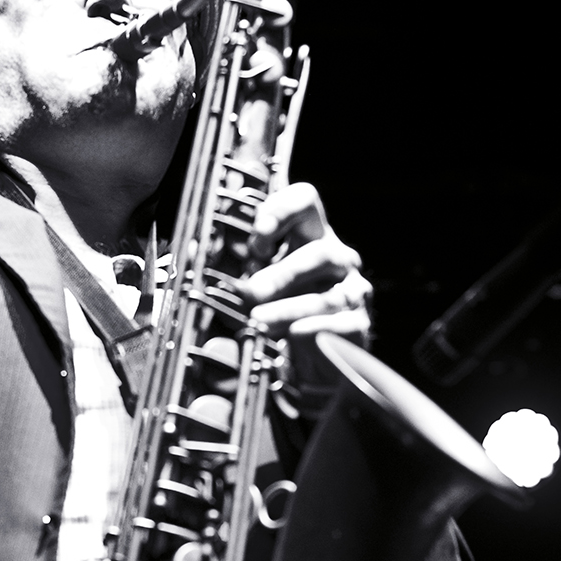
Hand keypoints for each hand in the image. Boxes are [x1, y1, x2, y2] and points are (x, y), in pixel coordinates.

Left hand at [237, 182, 372, 385]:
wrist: (311, 360)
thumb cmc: (278, 312)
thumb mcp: (252, 285)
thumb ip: (235, 267)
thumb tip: (202, 252)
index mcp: (310, 235)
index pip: (305, 200)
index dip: (282, 210)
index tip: (257, 238)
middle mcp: (337, 257)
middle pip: (319, 252)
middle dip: (283, 273)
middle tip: (252, 291)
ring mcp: (353, 290)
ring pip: (326, 295)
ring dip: (289, 308)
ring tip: (260, 320)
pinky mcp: (359, 324)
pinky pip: (340, 324)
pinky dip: (315, 329)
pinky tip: (294, 335)